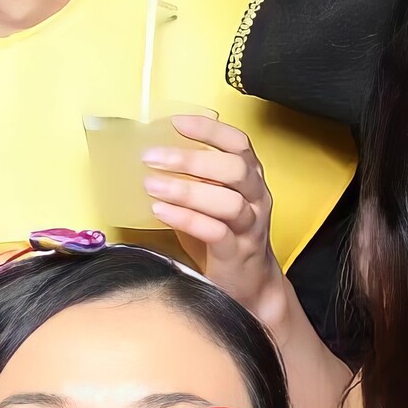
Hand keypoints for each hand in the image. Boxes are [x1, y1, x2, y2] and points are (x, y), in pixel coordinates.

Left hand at [145, 115, 283, 312]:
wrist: (251, 284)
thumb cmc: (226, 236)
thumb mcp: (213, 200)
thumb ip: (195, 178)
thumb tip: (154, 155)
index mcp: (251, 179)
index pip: (238, 143)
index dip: (209, 130)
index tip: (176, 123)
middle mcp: (256, 199)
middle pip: (234, 169)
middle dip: (191, 160)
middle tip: (151, 157)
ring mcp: (249, 228)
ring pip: (228, 202)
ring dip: (186, 190)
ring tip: (151, 186)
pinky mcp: (237, 254)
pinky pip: (216, 233)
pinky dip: (187, 219)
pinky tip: (161, 211)